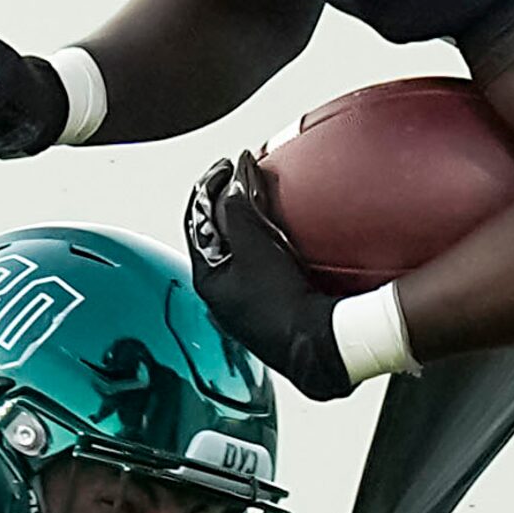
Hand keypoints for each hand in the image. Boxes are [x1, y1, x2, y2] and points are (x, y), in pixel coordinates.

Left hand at [185, 152, 350, 399]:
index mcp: (208, 281)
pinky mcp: (275, 309)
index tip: (226, 168)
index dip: (208, 189)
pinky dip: (272, 244)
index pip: (196, 223)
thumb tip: (234, 181)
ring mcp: (248, 305)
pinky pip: (267, 266)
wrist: (317, 344)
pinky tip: (291, 238)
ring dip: (254, 224)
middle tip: (247, 182)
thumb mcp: (253, 246)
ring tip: (268, 202)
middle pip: (220, 236)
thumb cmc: (281, 305)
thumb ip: (238, 210)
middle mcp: (223, 296)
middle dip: (232, 205)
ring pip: (244, 251)